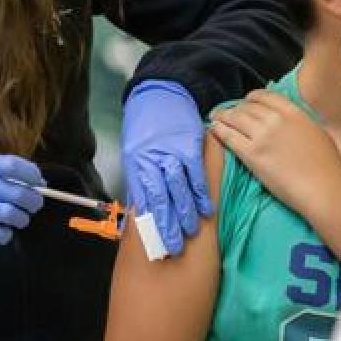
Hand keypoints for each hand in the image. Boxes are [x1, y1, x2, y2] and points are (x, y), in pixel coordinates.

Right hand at [0, 152, 45, 243]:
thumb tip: (29, 179)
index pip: (18, 166)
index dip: (34, 176)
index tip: (38, 184)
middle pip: (21, 193)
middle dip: (34, 202)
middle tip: (31, 207)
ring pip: (13, 215)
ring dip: (21, 220)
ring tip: (16, 220)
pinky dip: (5, 236)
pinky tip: (1, 233)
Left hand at [122, 80, 211, 256]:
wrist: (159, 93)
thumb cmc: (145, 125)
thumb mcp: (134, 151)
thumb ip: (142, 178)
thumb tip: (145, 208)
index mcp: (136, 163)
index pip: (143, 201)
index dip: (151, 224)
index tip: (156, 244)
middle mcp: (151, 159)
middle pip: (160, 199)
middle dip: (168, 226)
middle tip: (174, 247)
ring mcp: (171, 153)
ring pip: (179, 190)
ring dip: (186, 213)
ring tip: (191, 231)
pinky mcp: (189, 146)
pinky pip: (196, 175)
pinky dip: (201, 193)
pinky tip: (206, 208)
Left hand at [209, 89, 340, 215]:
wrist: (323, 188)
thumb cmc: (327, 166)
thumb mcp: (317, 132)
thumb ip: (300, 122)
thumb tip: (292, 120)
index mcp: (293, 112)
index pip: (264, 96)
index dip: (251, 98)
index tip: (246, 102)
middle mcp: (275, 119)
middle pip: (247, 106)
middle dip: (235, 108)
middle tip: (227, 112)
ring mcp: (262, 136)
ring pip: (234, 118)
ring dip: (223, 116)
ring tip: (215, 118)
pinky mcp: (252, 154)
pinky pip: (229, 136)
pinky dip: (219, 130)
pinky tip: (213, 129)